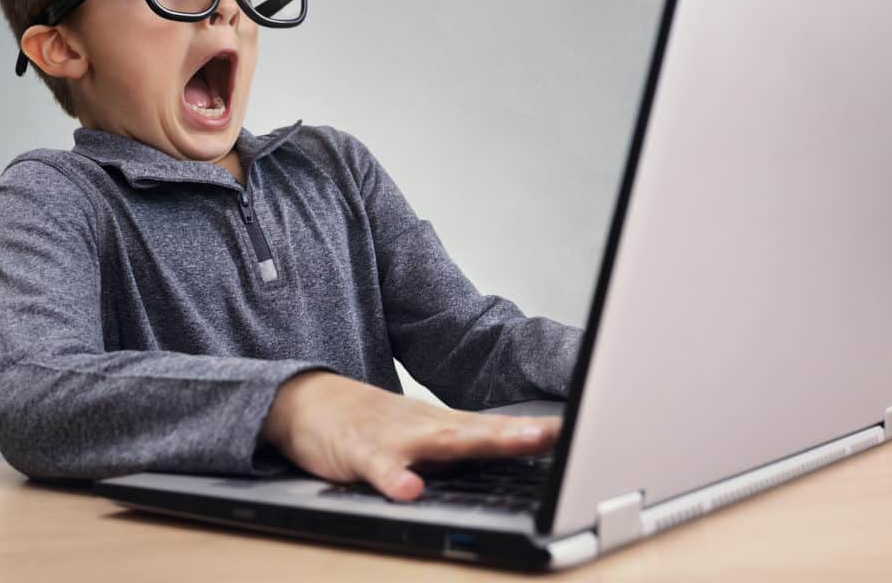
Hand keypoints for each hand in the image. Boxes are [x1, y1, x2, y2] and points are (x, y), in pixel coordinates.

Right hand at [260, 370, 560, 500]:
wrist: (306, 400)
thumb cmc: (370, 423)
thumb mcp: (422, 435)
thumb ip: (462, 448)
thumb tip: (514, 457)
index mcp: (444, 426)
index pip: (499, 428)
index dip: (539, 432)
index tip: (584, 432)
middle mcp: (426, 426)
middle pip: (480, 430)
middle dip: (521, 434)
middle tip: (561, 433)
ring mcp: (394, 437)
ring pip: (440, 441)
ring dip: (477, 443)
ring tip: (516, 444)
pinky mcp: (359, 452)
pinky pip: (379, 468)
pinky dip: (395, 479)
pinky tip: (411, 492)